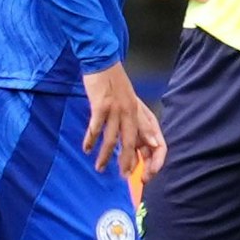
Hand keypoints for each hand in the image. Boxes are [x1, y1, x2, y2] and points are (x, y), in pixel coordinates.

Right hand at [82, 63, 165, 178]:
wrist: (103, 63)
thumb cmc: (116, 85)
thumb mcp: (132, 103)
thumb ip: (139, 124)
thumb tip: (150, 144)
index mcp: (140, 112)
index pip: (153, 139)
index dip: (152, 158)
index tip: (145, 172)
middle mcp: (131, 112)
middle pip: (131, 143)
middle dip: (127, 162)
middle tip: (124, 177)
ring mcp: (116, 109)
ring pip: (112, 139)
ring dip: (105, 156)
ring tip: (100, 168)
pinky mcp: (101, 106)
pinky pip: (96, 128)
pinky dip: (90, 140)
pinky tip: (86, 149)